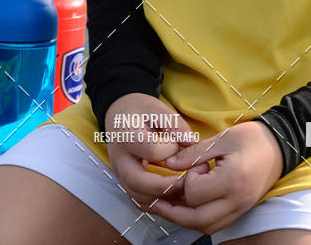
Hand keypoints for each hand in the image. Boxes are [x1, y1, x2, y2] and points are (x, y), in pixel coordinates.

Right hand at [104, 93, 208, 211]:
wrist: (119, 114)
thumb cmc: (139, 110)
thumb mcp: (156, 108)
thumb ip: (174, 123)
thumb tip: (190, 141)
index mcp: (126, 135)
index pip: (151, 150)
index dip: (170, 150)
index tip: (179, 144)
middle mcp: (119, 159)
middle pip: (137, 182)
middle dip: (165, 186)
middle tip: (187, 181)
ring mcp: (120, 174)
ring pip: (138, 197)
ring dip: (162, 198)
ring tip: (184, 188)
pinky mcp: (126, 183)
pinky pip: (140, 201)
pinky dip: (158, 203)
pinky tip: (174, 195)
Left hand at [148, 120, 283, 235]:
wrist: (280, 146)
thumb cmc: (253, 138)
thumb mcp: (223, 138)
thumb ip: (194, 152)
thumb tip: (170, 163)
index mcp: (232, 179)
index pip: (195, 193)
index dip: (188, 179)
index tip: (196, 164)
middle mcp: (236, 200)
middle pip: (197, 220)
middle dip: (173, 213)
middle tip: (159, 201)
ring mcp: (240, 208)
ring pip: (206, 227)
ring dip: (185, 220)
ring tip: (172, 205)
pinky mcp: (241, 210)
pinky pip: (216, 225)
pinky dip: (200, 220)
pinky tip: (191, 206)